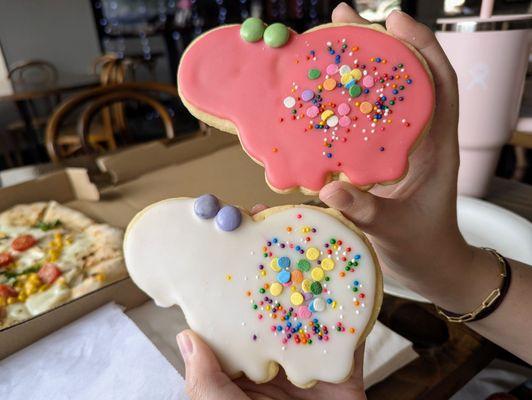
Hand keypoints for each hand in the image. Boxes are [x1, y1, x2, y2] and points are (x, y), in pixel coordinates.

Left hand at [178, 200, 365, 399]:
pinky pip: (351, 330)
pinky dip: (354, 299)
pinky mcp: (344, 365)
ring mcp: (311, 357)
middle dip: (272, 257)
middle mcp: (276, 353)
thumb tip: (186, 336)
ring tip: (307, 228)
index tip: (227, 236)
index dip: (231, 274)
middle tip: (267, 218)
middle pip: (274, 297)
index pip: (236, 311)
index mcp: (244, 364)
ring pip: (311, 304)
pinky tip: (352, 266)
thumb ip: (204, 383)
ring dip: (312, 268)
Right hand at [320, 3, 473, 309]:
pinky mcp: (386, 156)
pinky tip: (325, 95)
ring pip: (386, 94)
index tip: (392, 20)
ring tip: (331, 43)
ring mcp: (403, 145)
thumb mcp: (393, 229)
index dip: (420, 47)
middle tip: (344, 18)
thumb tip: (330, 188)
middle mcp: (421, 137)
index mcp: (436, 145)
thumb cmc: (420, 246)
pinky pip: (368, 118)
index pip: (438, 83)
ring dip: (361, 66)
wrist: (430, 264)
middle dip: (380, 43)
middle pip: (406, 77)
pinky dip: (349, 99)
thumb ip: (364, 210)